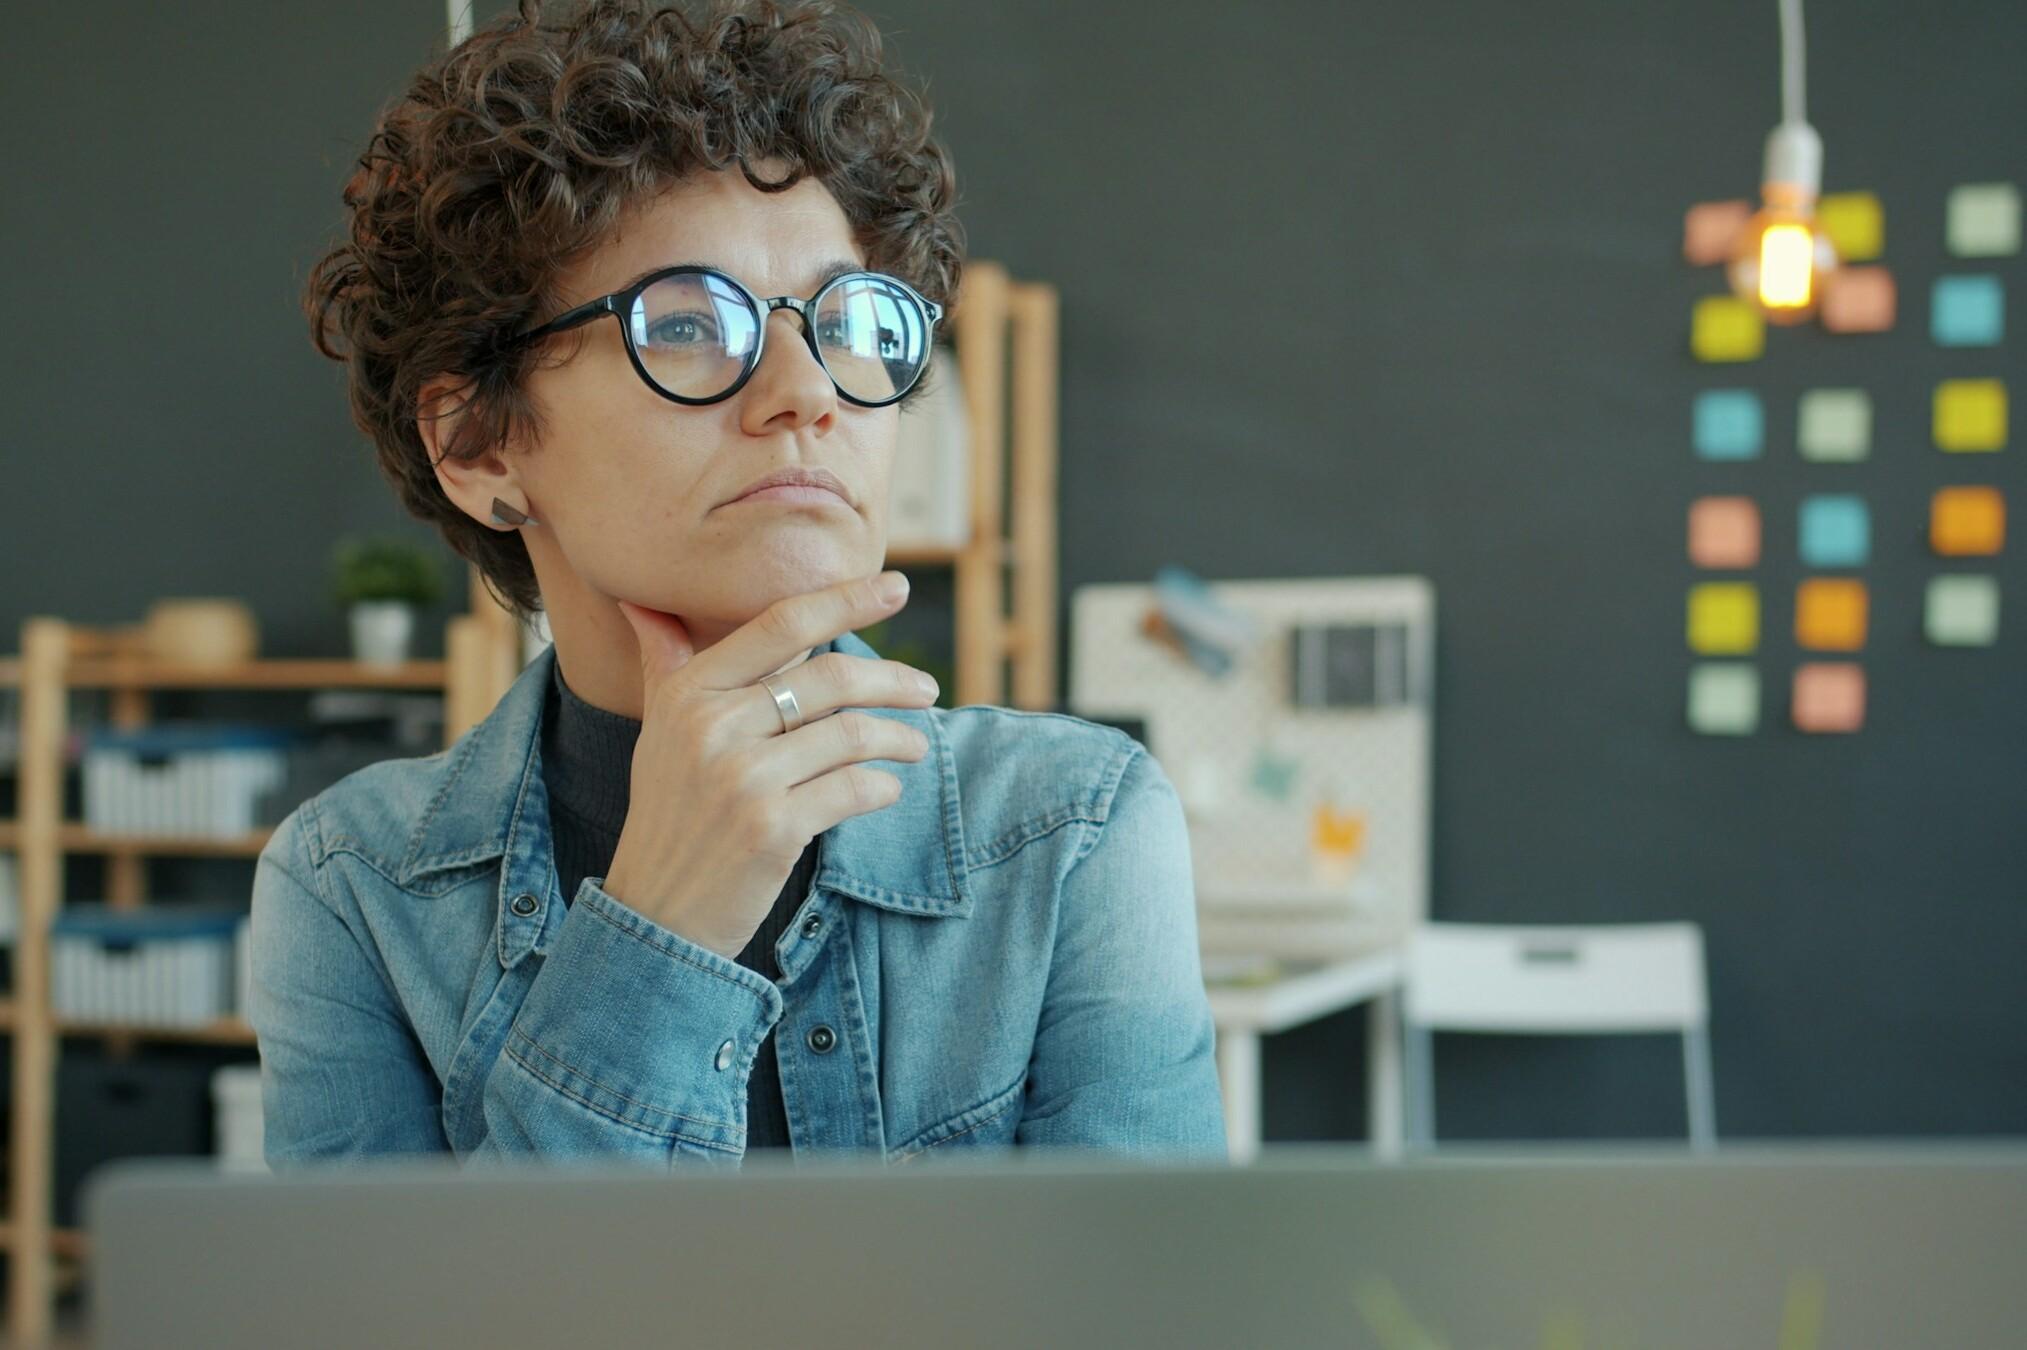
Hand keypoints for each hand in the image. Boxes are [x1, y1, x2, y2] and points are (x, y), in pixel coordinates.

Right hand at [603, 570, 937, 957]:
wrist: (657, 912)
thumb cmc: (668, 814)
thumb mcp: (657, 733)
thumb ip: (665, 665)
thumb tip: (642, 604)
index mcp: (689, 694)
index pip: (782, 625)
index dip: (846, 599)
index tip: (897, 587)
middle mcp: (713, 728)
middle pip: (832, 678)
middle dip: (893, 680)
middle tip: (927, 689)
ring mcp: (743, 779)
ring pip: (852, 735)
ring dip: (901, 738)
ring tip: (916, 745)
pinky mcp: (773, 829)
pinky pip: (854, 789)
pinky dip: (884, 787)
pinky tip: (888, 789)